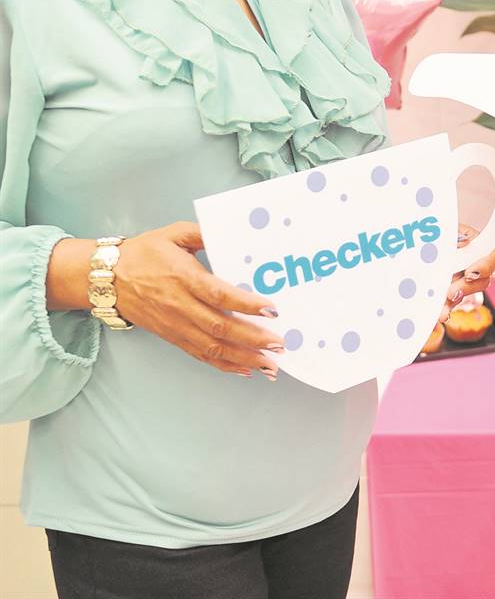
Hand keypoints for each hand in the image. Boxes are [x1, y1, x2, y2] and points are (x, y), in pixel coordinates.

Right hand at [112, 222, 283, 379]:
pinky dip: (224, 365)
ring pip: (213, 347)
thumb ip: (203, 232)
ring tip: (271, 364)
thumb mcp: (174, 233)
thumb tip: (233, 230)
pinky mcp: (172, 337)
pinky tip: (245, 370)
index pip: (219, 295)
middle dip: (253, 338)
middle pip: (220, 327)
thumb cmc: (144, 253)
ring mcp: (176, 325)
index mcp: (184, 278)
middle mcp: (181, 306)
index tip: (272, 309)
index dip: (246, 304)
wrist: (107, 278)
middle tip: (280, 344)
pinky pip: (200, 355)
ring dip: (244, 358)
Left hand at [440, 223, 494, 321]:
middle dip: (467, 288)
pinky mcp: (452, 290)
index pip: (494, 256)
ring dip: (455, 301)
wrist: (420, 241)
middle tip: (451, 292)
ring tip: (442, 310)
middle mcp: (476, 264)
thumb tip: (463, 243)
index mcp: (479, 245)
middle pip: (483, 280)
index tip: (470, 273)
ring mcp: (465, 279)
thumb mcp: (446, 230)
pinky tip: (439, 314)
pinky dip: (446, 308)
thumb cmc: (437, 233)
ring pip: (468, 293)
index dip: (486, 266)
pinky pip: (453, 302)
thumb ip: (455, 235)